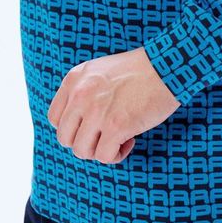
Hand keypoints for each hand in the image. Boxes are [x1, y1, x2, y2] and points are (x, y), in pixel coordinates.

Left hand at [47, 47, 180, 163]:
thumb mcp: (102, 70)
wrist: (167, 66)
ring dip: (100, 151)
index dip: (73, 129)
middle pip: (66, 138)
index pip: (55, 118)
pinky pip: (104, 156)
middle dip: (86, 142)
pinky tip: (130, 141)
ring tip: (119, 139)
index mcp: (74, 79)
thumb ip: (86, 90)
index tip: (92, 127)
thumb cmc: (142, 69)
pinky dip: (117, 154)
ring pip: (82, 151)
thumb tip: (81, 121)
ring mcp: (96, 111)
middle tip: (106, 136)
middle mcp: (80, 95)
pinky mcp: (115, 126)